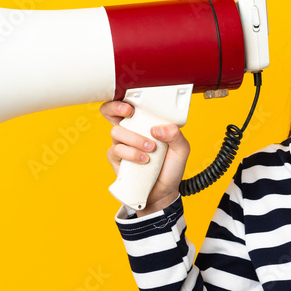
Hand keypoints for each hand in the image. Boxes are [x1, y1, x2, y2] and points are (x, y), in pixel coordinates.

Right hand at [100, 100, 190, 215]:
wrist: (163, 192)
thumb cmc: (170, 168)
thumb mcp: (181, 149)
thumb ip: (176, 135)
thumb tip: (157, 129)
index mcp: (145, 123)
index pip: (129, 104)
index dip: (124, 99)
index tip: (133, 103)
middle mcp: (131, 131)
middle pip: (110, 111)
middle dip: (115, 108)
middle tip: (129, 112)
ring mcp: (122, 144)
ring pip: (117, 132)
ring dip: (135, 139)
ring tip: (151, 150)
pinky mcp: (116, 159)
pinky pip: (116, 150)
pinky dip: (131, 154)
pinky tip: (144, 160)